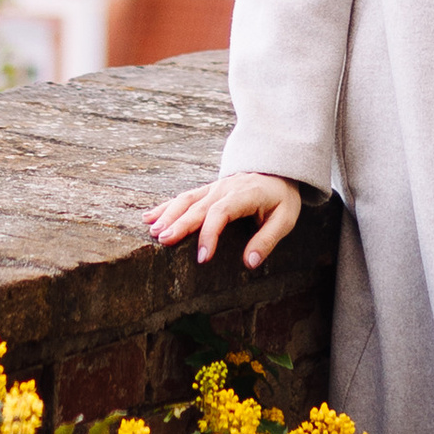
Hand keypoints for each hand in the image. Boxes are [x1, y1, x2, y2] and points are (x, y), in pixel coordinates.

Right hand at [143, 172, 304, 268]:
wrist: (279, 170)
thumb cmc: (281, 198)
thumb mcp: (285, 219)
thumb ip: (267, 240)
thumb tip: (250, 263)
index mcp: (245, 195)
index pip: (222, 213)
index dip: (209, 234)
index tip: (202, 256)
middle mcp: (225, 188)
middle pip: (198, 206)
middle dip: (180, 224)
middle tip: (163, 241)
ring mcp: (214, 187)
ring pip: (186, 200)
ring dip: (168, 214)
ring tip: (152, 231)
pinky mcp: (208, 190)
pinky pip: (184, 197)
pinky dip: (166, 207)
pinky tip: (149, 217)